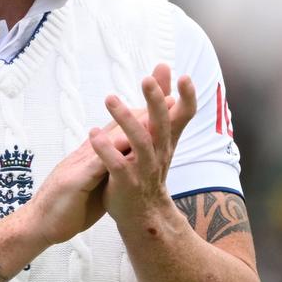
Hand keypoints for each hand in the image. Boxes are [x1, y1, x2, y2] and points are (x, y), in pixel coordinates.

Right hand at [21, 98, 175, 245]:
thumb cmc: (67, 206)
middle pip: (116, 129)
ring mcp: (78, 166)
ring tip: (151, 113)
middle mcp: (86, 155)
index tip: (163, 106)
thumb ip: (107, 171)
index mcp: (92, 157)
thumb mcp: (93, 185)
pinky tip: (124, 143)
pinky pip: (94, 165)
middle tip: (168, 98)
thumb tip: (123, 164)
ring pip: (106, 141)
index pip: (117, 132)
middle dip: (141, 113)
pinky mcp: (73, 181)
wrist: (39, 225)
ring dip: (128, 125)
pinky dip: (108, 151)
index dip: (140, 119)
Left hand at [89, 63, 196, 228]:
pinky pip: (118, 165)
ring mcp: (144, 168)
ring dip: (125, 120)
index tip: (185, 76)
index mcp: (166, 139)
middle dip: (156, 101)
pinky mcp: (127, 183)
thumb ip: (158, 103)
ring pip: (139, 142)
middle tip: (146, 79)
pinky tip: (94, 134)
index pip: (184, 115)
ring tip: (110, 98)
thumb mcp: (157, 136)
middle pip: (161, 123)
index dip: (188, 97)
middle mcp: (159, 152)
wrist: (142, 213)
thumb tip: (163, 67)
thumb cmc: (146, 167)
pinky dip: (106, 149)